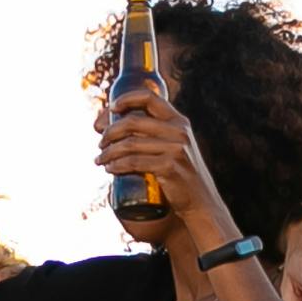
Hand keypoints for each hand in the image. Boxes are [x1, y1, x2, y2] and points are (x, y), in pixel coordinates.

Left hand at [94, 87, 237, 244]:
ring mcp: (175, 149)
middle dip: (110, 132)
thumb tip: (115, 127)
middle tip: (100, 143)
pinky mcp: (169, 167)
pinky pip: (133, 162)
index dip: (126, 99)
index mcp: (179, 121)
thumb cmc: (181, 175)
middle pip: (132, 122)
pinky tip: (110, 169)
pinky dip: (116, 165)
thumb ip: (155, 134)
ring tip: (100, 160)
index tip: (112, 108)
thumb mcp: (175, 147)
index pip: (149, 97)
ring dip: (109, 152)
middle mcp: (179, 131)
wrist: (201, 203)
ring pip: (129, 144)